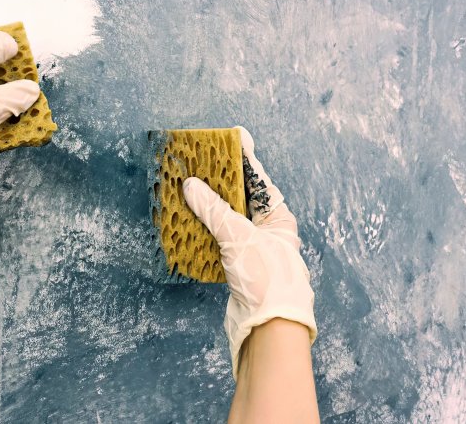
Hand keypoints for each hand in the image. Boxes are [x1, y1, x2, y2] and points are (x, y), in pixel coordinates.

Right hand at [182, 127, 316, 378]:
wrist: (267, 327)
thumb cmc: (267, 279)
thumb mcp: (238, 236)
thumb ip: (214, 210)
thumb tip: (191, 186)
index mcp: (278, 219)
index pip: (258, 181)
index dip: (244, 160)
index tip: (233, 138)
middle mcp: (267, 232)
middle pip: (240, 200)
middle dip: (219, 183)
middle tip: (199, 161)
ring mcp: (252, 249)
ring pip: (226, 220)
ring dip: (207, 207)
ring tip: (187, 186)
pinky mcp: (237, 266)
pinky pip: (217, 240)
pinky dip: (202, 230)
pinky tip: (187, 220)